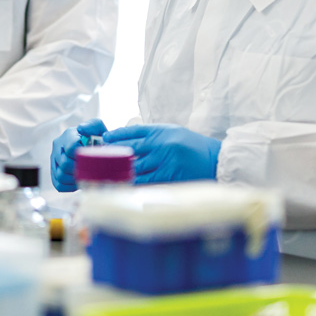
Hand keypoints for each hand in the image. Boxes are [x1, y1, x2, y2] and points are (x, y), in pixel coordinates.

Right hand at [50, 118, 106, 191]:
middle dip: (80, 168)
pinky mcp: (54, 173)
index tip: (91, 156)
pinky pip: (59, 185)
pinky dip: (70, 186)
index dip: (82, 156)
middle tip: (91, 169)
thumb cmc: (98, 140)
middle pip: (65, 163)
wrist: (94, 150)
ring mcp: (54, 160)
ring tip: (85, 174)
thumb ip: (93, 126)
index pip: (71, 148)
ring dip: (75, 178)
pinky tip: (79, 180)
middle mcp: (58, 146)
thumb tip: (81, 129)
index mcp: (68, 135)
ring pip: (60, 175)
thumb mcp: (99, 129)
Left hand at [102, 124, 220, 183]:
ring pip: (135, 167)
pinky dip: (132, 183)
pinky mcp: (168, 177)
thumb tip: (128, 142)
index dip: (117, 135)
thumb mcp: (173, 132)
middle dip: (113, 154)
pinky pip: (145, 181)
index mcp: (162, 131)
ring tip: (104, 172)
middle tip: (99, 157)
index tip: (105, 138)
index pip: (133, 131)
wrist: (216, 161)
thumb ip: (152, 136)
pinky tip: (121, 184)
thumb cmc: (193, 147)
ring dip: (119, 170)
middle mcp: (161, 144)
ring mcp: (164, 161)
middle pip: (130, 149)